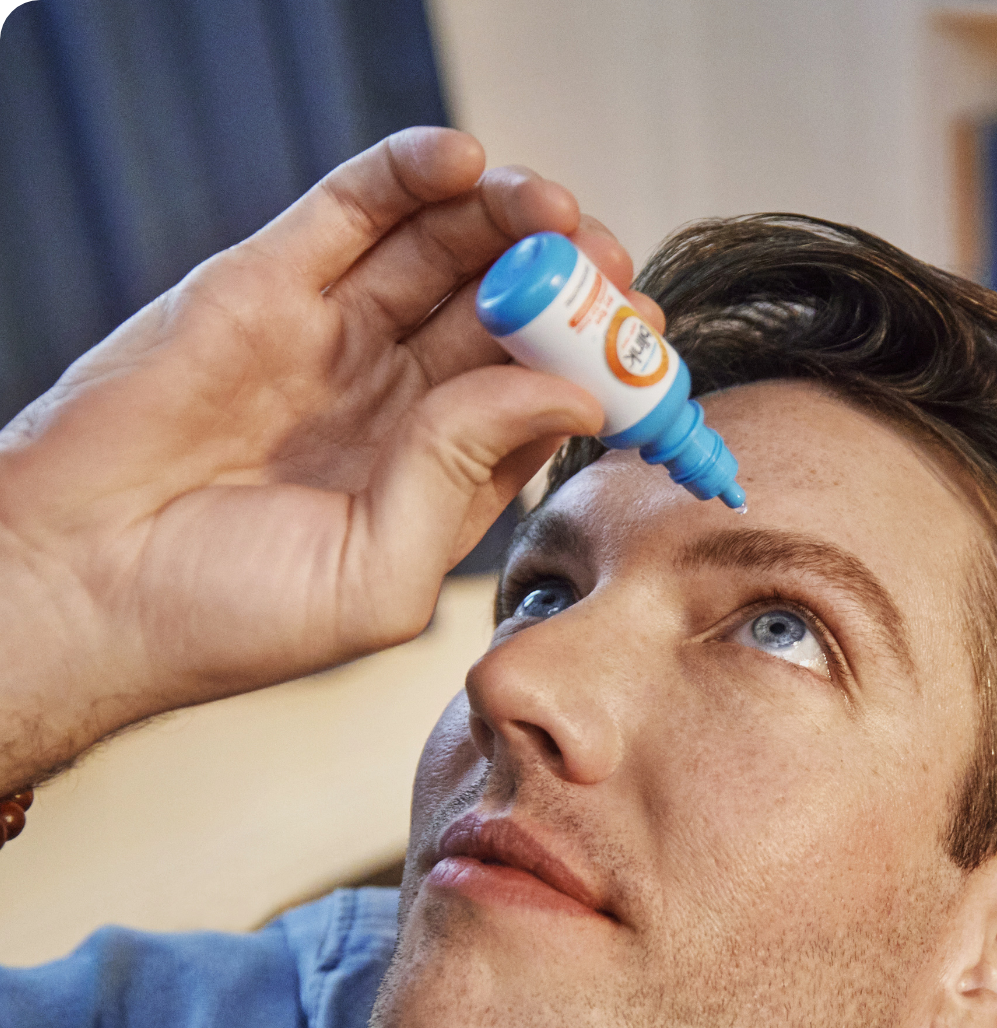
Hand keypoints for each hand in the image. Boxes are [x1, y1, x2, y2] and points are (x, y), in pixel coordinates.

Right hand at [0, 127, 661, 791]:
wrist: (75, 588)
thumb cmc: (225, 616)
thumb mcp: (377, 578)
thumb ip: (466, 478)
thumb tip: (571, 395)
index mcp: (436, 477)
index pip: (542, 401)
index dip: (597, 364)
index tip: (644, 339)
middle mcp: (395, 401)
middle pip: (506, 318)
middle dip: (564, 283)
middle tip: (605, 261)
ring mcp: (335, 336)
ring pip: (443, 253)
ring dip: (506, 219)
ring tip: (551, 209)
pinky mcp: (266, 283)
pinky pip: (354, 211)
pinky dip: (411, 176)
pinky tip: (464, 165)